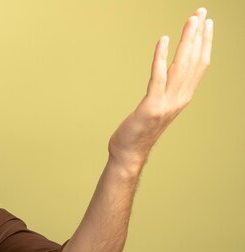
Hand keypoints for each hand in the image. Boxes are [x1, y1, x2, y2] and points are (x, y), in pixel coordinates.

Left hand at [109, 8, 213, 171]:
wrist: (129, 154)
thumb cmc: (138, 131)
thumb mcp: (157, 107)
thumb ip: (164, 92)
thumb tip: (165, 73)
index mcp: (182, 98)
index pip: (199, 65)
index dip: (205, 43)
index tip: (207, 23)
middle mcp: (179, 99)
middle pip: (193, 61)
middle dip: (199, 34)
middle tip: (201, 12)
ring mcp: (166, 103)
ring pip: (181, 66)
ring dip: (186, 41)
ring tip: (190, 20)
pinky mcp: (150, 106)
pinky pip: (157, 77)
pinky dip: (160, 58)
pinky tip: (163, 40)